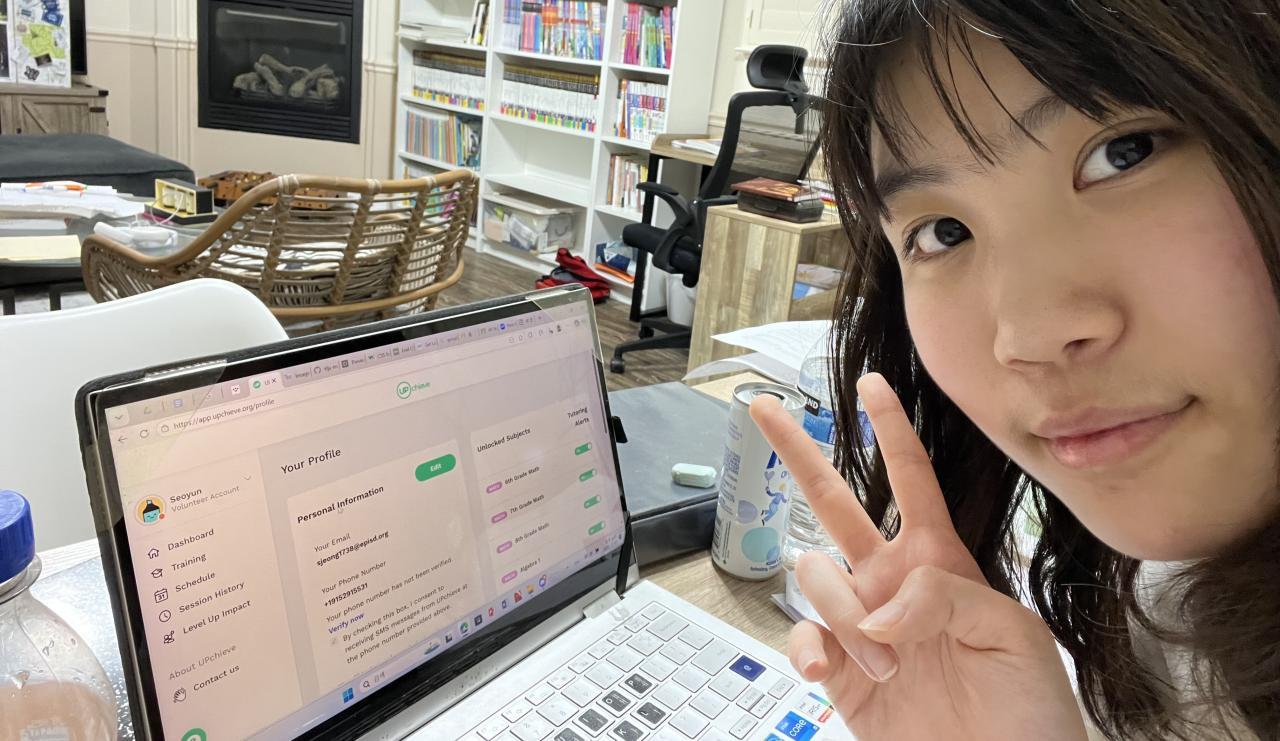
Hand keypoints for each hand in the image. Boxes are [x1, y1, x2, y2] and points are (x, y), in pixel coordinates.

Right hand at [750, 373, 1086, 739]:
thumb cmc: (1028, 712)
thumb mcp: (1012, 634)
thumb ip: (946, 595)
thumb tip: (881, 603)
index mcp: (940, 564)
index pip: (911, 482)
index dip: (892, 432)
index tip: (871, 386)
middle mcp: (891, 585)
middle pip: (833, 503)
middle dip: (797, 453)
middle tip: (762, 408)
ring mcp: (860, 626)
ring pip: (817, 575)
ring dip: (846, 615)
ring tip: (888, 664)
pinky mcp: (839, 673)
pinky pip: (801, 638)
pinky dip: (809, 649)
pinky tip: (828, 669)